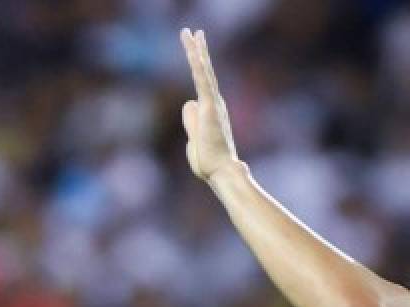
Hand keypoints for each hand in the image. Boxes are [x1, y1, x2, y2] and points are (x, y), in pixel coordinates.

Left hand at [179, 28, 238, 180]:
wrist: (221, 173)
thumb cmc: (209, 162)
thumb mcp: (194, 138)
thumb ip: (191, 120)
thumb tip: (188, 102)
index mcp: (210, 110)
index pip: (202, 83)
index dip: (198, 65)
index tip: (195, 50)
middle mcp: (215, 104)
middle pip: (205, 71)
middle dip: (199, 50)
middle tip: (195, 32)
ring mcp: (213, 104)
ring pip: (203, 72)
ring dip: (196, 50)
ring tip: (190, 32)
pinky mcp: (210, 107)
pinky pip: (203, 81)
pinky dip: (199, 65)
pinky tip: (195, 50)